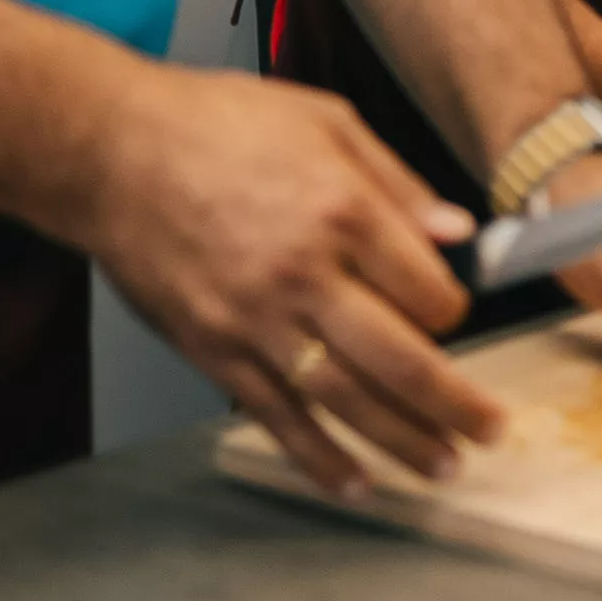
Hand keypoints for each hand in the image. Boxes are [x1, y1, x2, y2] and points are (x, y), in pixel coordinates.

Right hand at [63, 63, 497, 496]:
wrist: (111, 149)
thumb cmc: (214, 123)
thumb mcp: (327, 120)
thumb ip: (398, 183)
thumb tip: (458, 232)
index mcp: (342, 209)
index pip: (427, 288)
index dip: (453, 308)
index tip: (453, 313)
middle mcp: (303, 272)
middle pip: (398, 357)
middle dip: (454, 403)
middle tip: (490, 430)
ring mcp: (254, 318)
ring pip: (343, 398)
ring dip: (400, 440)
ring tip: (441, 465)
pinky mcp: (211, 348)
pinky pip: (273, 415)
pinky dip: (316, 455)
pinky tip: (352, 479)